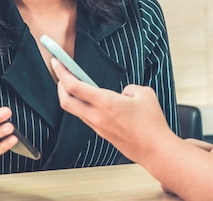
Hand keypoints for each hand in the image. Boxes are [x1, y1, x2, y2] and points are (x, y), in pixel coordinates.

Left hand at [52, 58, 177, 164]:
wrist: (155, 150)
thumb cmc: (151, 124)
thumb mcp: (144, 93)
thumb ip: (130, 88)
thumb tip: (122, 93)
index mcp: (105, 103)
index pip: (74, 87)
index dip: (62, 73)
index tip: (57, 62)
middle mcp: (97, 116)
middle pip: (66, 101)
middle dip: (59, 85)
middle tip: (60, 73)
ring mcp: (98, 127)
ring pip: (75, 110)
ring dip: (71, 97)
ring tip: (75, 85)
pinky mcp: (103, 134)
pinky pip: (86, 118)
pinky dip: (83, 106)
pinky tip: (91, 101)